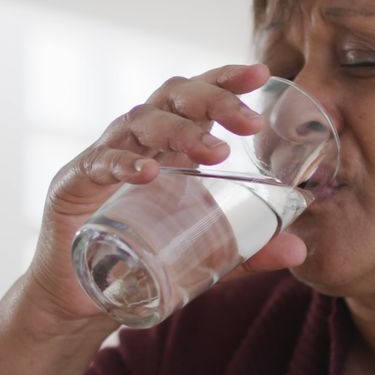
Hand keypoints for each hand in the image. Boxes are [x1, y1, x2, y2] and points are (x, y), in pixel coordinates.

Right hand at [22, 63, 306, 327]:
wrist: (82, 300)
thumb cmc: (140, 261)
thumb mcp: (203, 254)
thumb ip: (247, 250)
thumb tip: (301, 251)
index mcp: (167, 145)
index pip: (195, 97)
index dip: (225, 78)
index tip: (261, 74)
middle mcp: (136, 141)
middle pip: (172, 98)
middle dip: (214, 100)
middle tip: (251, 122)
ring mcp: (103, 158)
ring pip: (140, 122)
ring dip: (180, 131)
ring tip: (215, 152)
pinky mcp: (73, 185)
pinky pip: (99, 162)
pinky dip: (123, 163)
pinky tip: (148, 173)